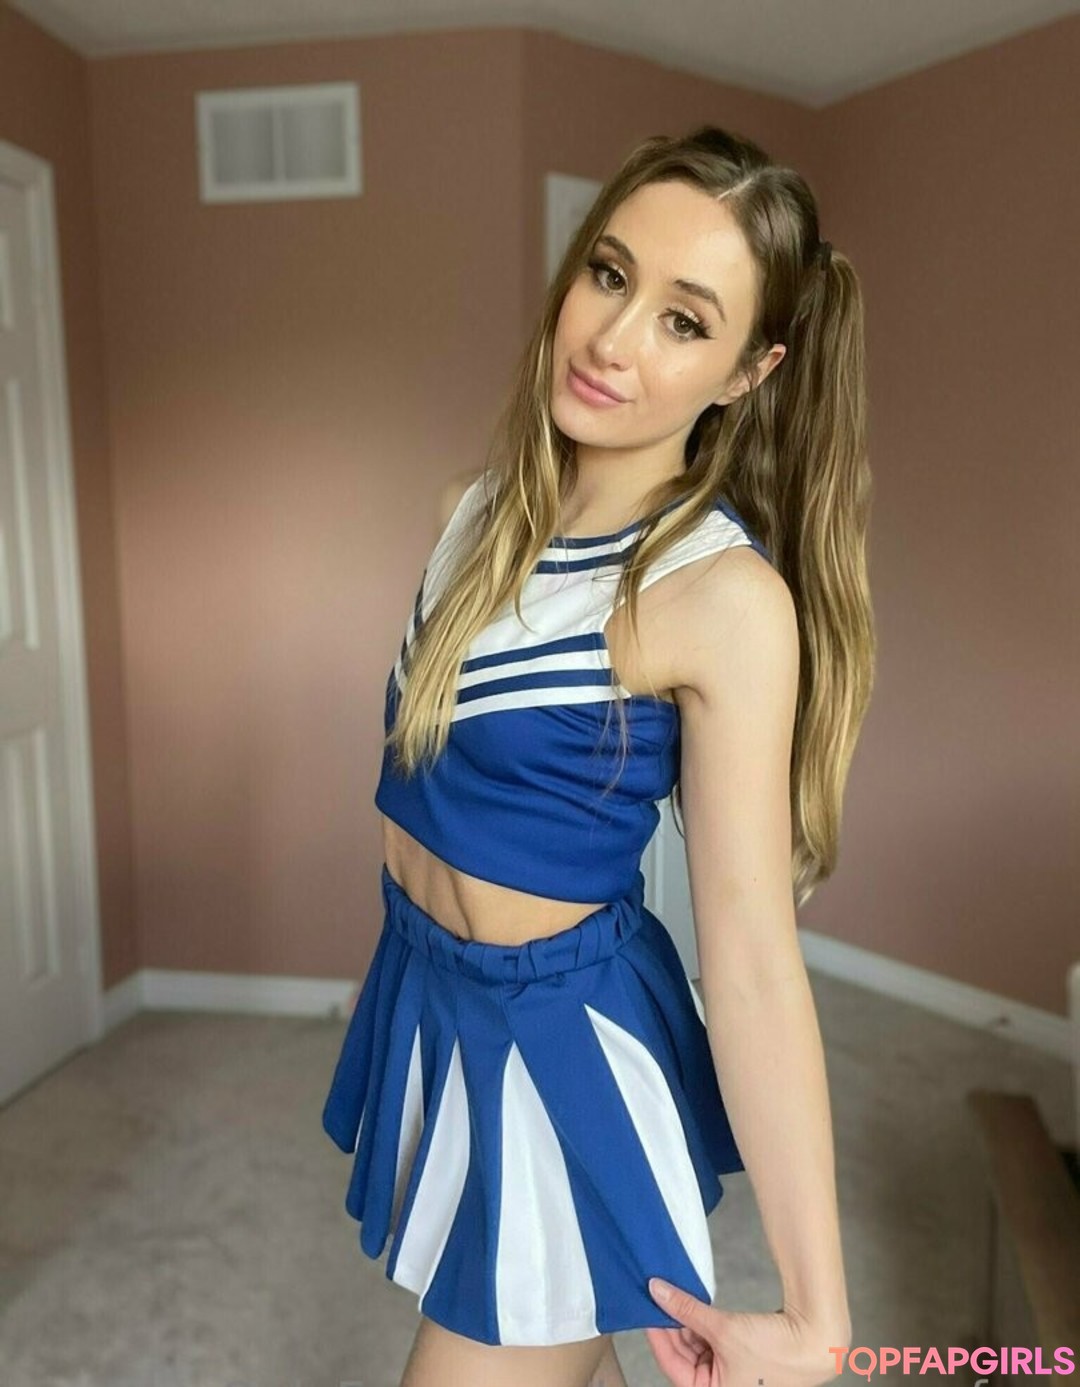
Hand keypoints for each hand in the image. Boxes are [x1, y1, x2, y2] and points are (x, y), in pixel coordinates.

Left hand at [645, 1277, 848, 1386]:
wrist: (817, 1339)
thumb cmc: (774, 1348)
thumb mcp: (723, 1328)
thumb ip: (686, 1310)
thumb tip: (656, 1290)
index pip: (672, 1366)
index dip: (658, 1335)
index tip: (648, 1308)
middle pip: (684, 1358)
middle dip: (674, 1328)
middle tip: (662, 1298)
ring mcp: (730, 1377)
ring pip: (697, 1349)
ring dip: (689, 1325)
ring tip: (679, 1299)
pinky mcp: (740, 1361)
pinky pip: (713, 1344)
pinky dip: (704, 1327)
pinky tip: (697, 1307)